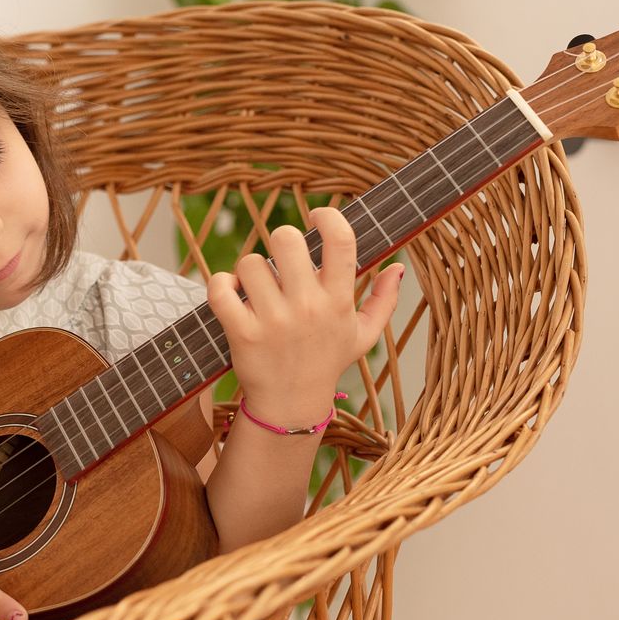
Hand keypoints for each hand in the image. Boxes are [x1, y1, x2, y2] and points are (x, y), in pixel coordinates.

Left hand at [205, 207, 405, 410]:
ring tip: (258, 288)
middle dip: (281, 241)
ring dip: (250, 270)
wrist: (291, 404)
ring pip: (250, 263)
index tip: (317, 215)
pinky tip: (231, 292)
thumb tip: (397, 267)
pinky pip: (221, 289)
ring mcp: (273, 320)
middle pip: (285, 239)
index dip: (328, 216)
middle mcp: (307, 307)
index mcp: (338, 301)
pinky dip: (220, 283)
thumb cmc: (326, 362)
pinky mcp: (242, 332)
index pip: (341, 240)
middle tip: (282, 261)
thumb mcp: (363, 336)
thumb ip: (383, 300)